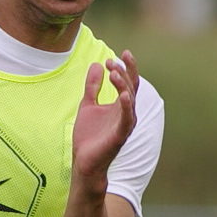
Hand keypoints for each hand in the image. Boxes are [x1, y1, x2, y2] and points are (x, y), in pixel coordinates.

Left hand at [72, 49, 139, 187]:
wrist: (84, 161)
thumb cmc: (89, 136)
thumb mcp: (88, 105)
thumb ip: (93, 86)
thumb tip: (96, 64)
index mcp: (120, 105)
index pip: (128, 82)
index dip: (126, 67)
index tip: (117, 55)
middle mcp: (126, 113)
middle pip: (132, 87)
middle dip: (125, 72)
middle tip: (113, 60)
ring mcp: (125, 124)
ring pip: (130, 99)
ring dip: (123, 84)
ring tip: (114, 71)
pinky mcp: (120, 135)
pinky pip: (127, 118)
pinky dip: (127, 106)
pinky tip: (124, 95)